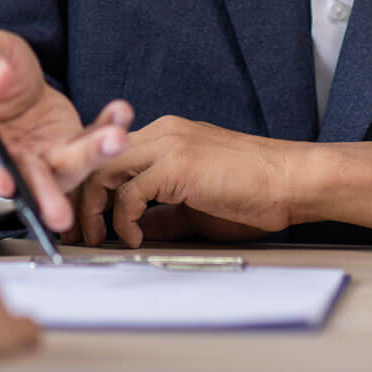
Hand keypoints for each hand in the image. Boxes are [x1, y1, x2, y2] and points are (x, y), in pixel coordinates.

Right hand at [0, 30, 130, 232]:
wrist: (10, 75)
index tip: (5, 184)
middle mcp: (7, 157)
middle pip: (25, 180)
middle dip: (45, 196)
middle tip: (61, 216)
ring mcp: (41, 156)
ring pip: (66, 165)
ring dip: (92, 156)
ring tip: (115, 140)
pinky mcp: (68, 144)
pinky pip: (90, 138)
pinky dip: (107, 127)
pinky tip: (120, 113)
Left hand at [83, 120, 371, 247]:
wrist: (293, 181)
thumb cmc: (254, 194)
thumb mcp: (196, 205)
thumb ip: (163, 213)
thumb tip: (135, 230)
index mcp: (165, 136)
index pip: (108, 153)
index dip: (89, 186)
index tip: (84, 219)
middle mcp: (161, 132)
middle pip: (97, 158)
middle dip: (80, 197)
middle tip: (78, 232)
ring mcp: (168, 143)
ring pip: (105, 170)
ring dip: (94, 209)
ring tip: (99, 239)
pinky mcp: (177, 163)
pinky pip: (130, 192)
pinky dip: (124, 220)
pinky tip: (136, 238)